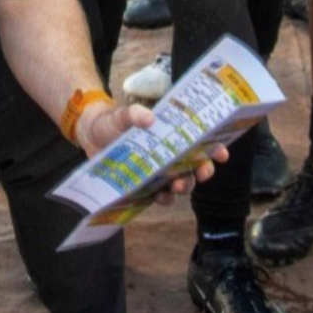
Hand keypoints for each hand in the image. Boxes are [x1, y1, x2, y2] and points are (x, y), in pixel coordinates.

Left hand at [74, 101, 227, 202]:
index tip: (222, 153)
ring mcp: (160, 171)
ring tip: (178, 186)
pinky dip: (164, 198)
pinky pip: (162, 196)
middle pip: (196, 166)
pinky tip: (160, 197)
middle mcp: (170, 155)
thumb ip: (133, 114)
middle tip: (202, 172)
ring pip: (182, 183)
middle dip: (204, 170)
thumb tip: (149, 118)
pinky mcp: (147, 185)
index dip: (216, 148)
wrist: (90, 136)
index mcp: (171, 135)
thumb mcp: (121, 115)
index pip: (200, 141)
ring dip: (185, 186)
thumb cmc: (111, 122)